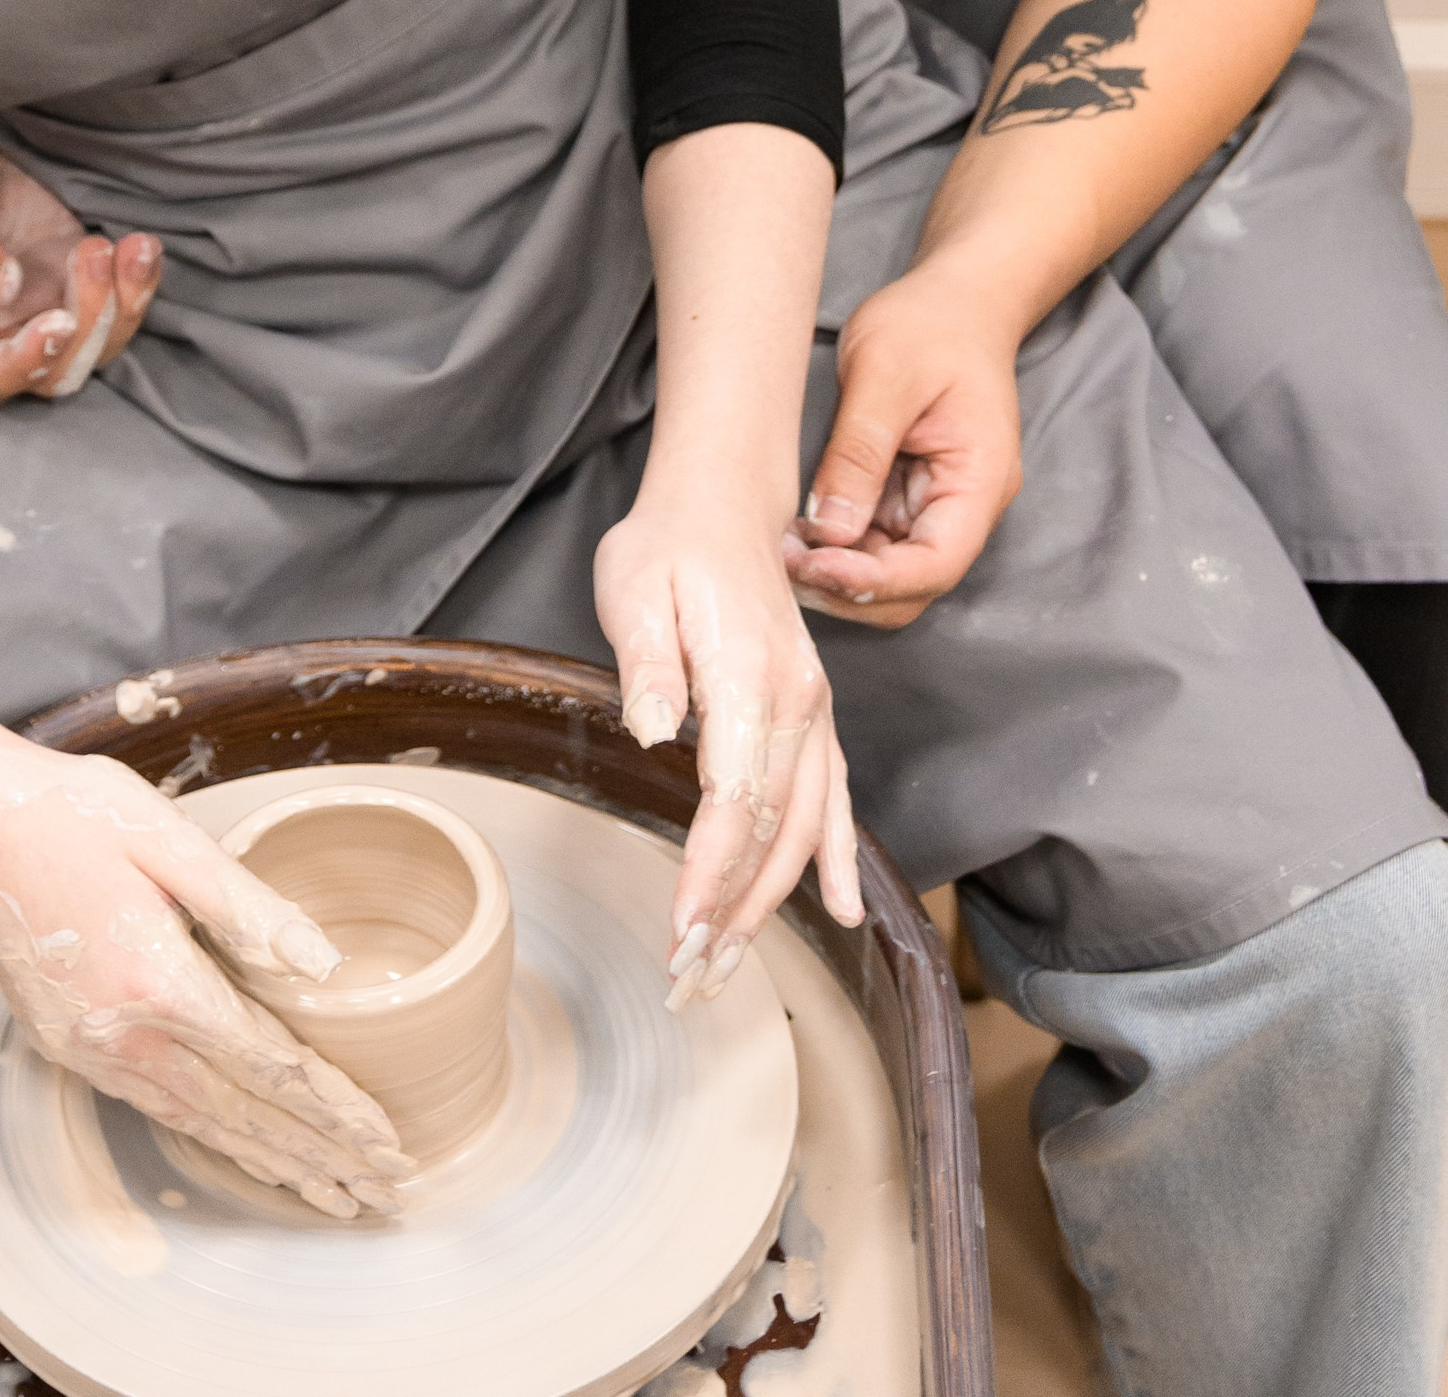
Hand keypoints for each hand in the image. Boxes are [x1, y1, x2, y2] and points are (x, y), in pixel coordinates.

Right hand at [0, 125, 161, 407]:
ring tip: (133, 248)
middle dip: (91, 327)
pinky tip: (143, 245)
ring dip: (126, 305)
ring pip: (96, 343)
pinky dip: (139, 281)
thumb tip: (2, 286)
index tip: (57, 321)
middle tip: (93, 253)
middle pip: (55, 373)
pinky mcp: (68, 274)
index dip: (23, 367)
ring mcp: (36, 306)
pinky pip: (116, 301)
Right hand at [0, 712, 412, 1215]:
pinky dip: (214, 1136)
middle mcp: (121, 1034)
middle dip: (320, 1157)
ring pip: (199, 1124)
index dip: (334, 1108)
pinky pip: (158, 1107)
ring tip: (332, 1195)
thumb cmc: (75, 812)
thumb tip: (325, 966)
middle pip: (242, 1115)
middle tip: (384, 1194)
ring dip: (272, 1161)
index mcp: (157, 979)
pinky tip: (246, 1150)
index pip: (268, 1064)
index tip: (387, 1141)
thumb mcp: (169, 838)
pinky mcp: (67, 1046)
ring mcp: (88, 1049)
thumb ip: (248, 907)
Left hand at [596, 479, 862, 1007]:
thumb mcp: (635, 587)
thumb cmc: (668, 547)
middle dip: (737, 912)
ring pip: (806, 826)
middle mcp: (798, 702)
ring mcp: (814, 711)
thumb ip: (649, 664)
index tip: (681, 930)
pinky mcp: (813, 715)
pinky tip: (845, 908)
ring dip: (772, 901)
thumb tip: (655, 730)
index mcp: (750, 676)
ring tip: (731, 964)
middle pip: (776, 830)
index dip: (710, 873)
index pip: (735, 799)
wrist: (719, 504)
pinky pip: (835, 798)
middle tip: (692, 977)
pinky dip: (839, 856)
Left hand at [784, 271, 1024, 627]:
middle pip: (912, 585)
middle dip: (848, 587)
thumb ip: (859, 451)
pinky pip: (874, 542)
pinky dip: (836, 548)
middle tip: (781, 563)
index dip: (873, 581)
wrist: (956, 298)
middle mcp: (964, 507)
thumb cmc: (930, 324)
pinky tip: (797, 531)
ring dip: (837, 572)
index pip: (935, 564)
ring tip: (780, 546)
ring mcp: (935, 505)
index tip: (814, 566)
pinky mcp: (907, 496)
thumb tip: (830, 529)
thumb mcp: (885, 372)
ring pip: (889, 573)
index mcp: (978, 481)